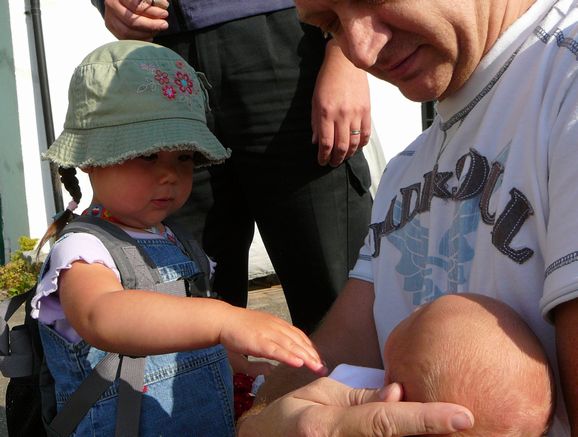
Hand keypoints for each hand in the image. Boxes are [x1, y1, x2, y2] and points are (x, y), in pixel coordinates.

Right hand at [103, 0, 169, 40]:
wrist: (121, 1)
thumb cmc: (135, 0)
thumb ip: (152, 0)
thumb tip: (164, 5)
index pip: (135, 5)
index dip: (151, 11)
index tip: (164, 13)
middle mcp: (112, 6)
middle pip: (132, 21)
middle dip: (151, 25)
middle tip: (164, 25)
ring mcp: (110, 18)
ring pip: (128, 32)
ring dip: (146, 33)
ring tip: (157, 30)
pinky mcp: (112, 28)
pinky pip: (126, 38)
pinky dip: (141, 39)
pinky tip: (150, 36)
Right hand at [220, 307, 326, 375]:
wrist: (223, 320)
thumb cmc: (236, 332)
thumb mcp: (254, 342)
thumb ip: (262, 357)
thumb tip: (271, 370)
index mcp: (277, 324)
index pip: (299, 336)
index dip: (310, 347)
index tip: (318, 359)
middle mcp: (276, 327)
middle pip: (299, 341)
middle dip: (313, 355)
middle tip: (323, 367)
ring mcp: (269, 333)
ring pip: (292, 346)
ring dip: (307, 357)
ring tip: (317, 368)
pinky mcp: (259, 341)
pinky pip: (277, 350)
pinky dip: (289, 356)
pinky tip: (299, 363)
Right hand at [238, 378, 473, 436]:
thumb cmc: (289, 418)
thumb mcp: (320, 397)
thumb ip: (362, 398)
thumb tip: (400, 394)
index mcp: (328, 426)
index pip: (386, 421)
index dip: (426, 418)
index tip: (463, 415)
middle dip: (433, 434)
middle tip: (462, 425)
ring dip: (421, 435)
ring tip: (444, 427)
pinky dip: (399, 436)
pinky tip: (418, 429)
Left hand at [312, 40, 370, 166]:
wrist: (345, 63)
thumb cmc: (327, 80)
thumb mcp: (315, 101)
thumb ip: (315, 123)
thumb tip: (316, 142)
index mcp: (326, 113)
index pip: (326, 143)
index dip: (323, 156)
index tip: (322, 161)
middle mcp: (342, 115)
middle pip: (341, 146)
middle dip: (336, 159)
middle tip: (333, 163)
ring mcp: (356, 113)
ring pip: (355, 143)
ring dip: (349, 154)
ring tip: (344, 157)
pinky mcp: (367, 110)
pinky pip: (366, 133)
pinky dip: (362, 144)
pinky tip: (357, 147)